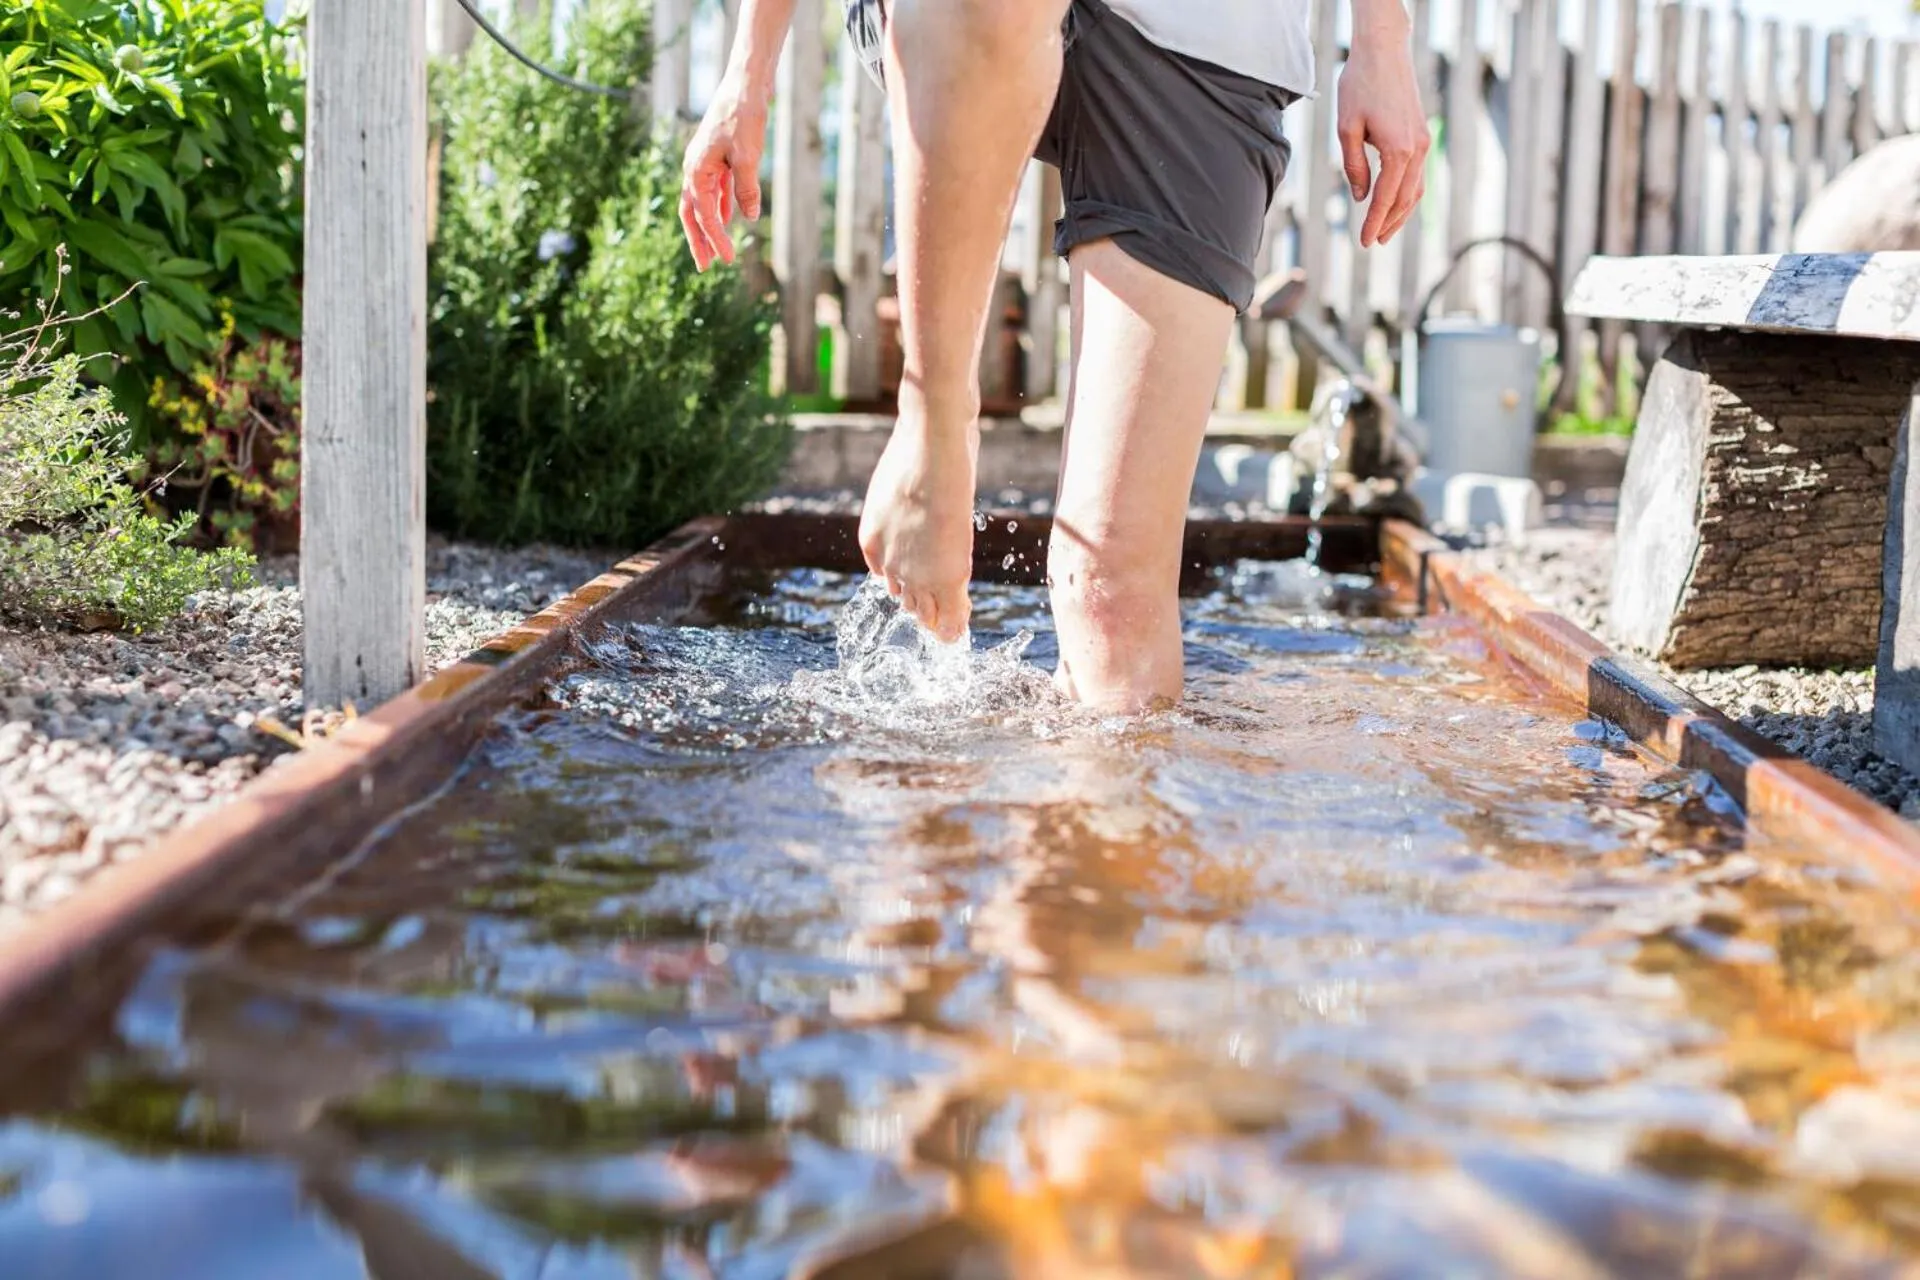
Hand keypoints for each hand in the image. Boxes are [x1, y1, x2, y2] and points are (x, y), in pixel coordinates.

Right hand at [679, 76, 765, 270]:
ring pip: (702, 203)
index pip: (705, 215)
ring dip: (708, 227)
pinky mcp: (717, 158)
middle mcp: (694, 169)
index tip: (727, 260)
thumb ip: (746, 188)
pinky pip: (714, 189)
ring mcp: (704, 163)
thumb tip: (749, 216)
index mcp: (696, 171)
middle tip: (705, 267)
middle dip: (698, 241)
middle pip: (692, 214)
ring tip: (714, 251)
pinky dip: (720, 206)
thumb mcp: (748, 156)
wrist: (744, 86)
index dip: (716, 239)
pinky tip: (730, 219)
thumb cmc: (744, 118)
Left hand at [857, 411, 976, 642]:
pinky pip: (950, 610)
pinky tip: (957, 635)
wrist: (929, 447)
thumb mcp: (901, 481)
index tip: (917, 593)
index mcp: (872, 539)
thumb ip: (910, 499)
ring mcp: (916, 571)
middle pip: (905, 596)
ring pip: (925, 607)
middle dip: (920, 607)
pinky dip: (954, 624)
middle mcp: (887, 561)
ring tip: (946, 633)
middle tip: (934, 620)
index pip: (888, 575)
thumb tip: (923, 484)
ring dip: (936, 619)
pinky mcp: (945, 574)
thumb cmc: (919, 450)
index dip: (906, 586)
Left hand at [1337, 22, 1429, 248]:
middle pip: (1405, 199)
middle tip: (1374, 242)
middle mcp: (1417, 150)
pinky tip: (1394, 202)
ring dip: (1401, 213)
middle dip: (1389, 223)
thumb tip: (1360, 197)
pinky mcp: (1421, 135)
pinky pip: (1417, 174)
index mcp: (1398, 150)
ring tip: (1385, 231)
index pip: (1385, 198)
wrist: (1384, 51)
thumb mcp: (1347, 128)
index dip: (1374, 222)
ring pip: (1416, 189)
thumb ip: (1354, 166)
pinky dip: (1407, 193)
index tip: (1365, 243)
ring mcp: (1423, 142)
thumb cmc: (1360, 85)